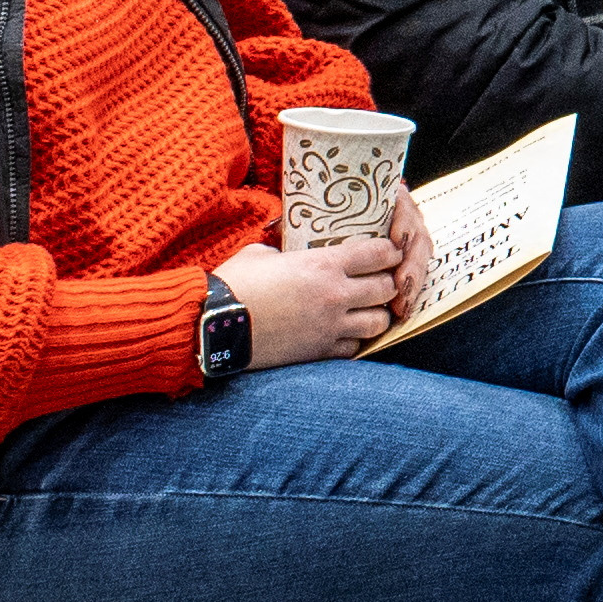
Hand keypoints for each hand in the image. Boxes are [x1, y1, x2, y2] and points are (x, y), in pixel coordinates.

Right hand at [217, 229, 404, 368]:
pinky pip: (354, 348)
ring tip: (367, 309)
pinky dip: (355, 340)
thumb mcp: (260, 254)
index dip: (390, 251)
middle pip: (387, 287)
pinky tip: (345, 333)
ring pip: (379, 322)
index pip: (379, 254)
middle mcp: (334, 294)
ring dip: (377, 314)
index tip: (389, 252)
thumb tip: (289, 250)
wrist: (212, 327)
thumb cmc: (232, 285)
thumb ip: (286, 251)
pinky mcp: (318, 351)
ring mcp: (329, 326)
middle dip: (388, 282)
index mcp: (323, 264)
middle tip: (380, 280)